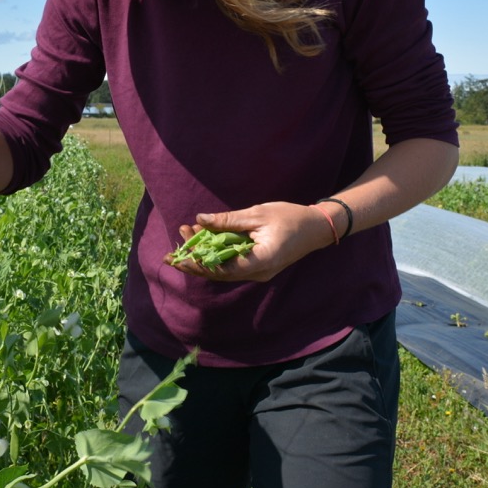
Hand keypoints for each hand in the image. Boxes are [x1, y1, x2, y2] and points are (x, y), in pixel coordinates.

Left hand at [165, 201, 333, 281]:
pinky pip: (232, 264)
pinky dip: (215, 254)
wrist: (316, 228)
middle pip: (219, 273)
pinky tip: (202, 239)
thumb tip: (200, 219)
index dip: (199, 264)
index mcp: (261, 261)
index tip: (179, 256)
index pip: (223, 269)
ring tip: (184, 238)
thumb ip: (228, 220)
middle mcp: (258, 273)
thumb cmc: (290, 217)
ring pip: (224, 270)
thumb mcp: (257, 214)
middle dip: (194, 262)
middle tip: (170, 254)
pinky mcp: (257, 267)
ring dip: (203, 256)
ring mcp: (257, 272)